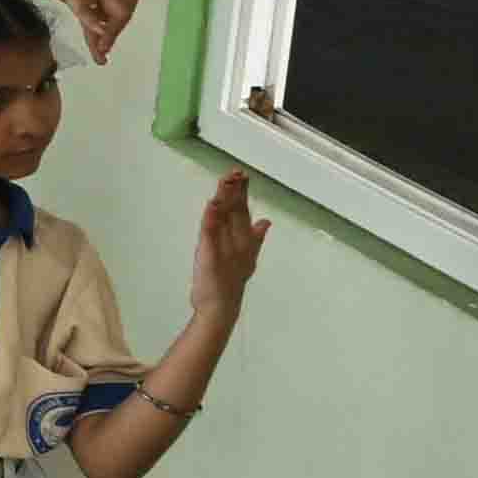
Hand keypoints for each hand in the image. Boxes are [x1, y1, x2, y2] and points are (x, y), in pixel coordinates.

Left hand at [192, 168, 263, 314]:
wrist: (222, 306)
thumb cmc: (230, 281)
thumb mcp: (245, 257)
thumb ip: (256, 238)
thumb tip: (266, 221)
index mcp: (244, 240)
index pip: (243, 211)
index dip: (242, 193)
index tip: (242, 175)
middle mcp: (238, 241)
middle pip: (237, 211)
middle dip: (236, 190)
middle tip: (237, 171)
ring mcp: (225, 248)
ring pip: (226, 218)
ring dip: (226, 198)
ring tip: (227, 180)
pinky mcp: (210, 255)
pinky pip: (210, 234)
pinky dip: (211, 219)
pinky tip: (212, 205)